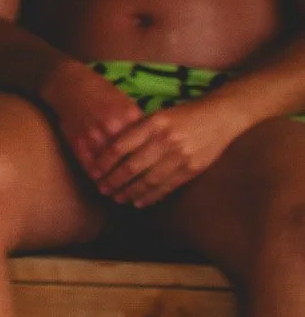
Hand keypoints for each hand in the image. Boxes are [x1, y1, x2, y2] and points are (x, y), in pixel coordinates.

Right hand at [39, 60, 144, 183]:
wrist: (69, 84)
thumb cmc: (100, 90)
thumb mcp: (124, 101)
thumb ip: (136, 121)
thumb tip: (151, 140)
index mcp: (129, 116)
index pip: (145, 146)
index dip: (151, 164)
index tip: (157, 176)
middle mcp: (113, 128)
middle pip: (128, 160)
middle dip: (133, 180)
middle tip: (138, 193)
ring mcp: (94, 136)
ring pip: (108, 167)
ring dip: (113, 183)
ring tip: (118, 195)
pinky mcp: (78, 141)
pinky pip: (89, 164)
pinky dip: (95, 176)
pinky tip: (99, 183)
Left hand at [88, 94, 245, 206]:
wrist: (221, 116)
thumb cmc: (185, 114)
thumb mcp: (159, 115)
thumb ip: (138, 131)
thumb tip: (110, 151)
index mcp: (153, 123)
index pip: (120, 146)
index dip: (104, 162)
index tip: (94, 172)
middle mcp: (165, 140)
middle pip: (131, 166)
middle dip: (113, 181)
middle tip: (102, 189)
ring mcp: (180, 156)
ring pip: (148, 180)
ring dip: (130, 192)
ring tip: (117, 198)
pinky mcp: (192, 169)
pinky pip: (167, 187)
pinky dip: (151, 196)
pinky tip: (138, 202)